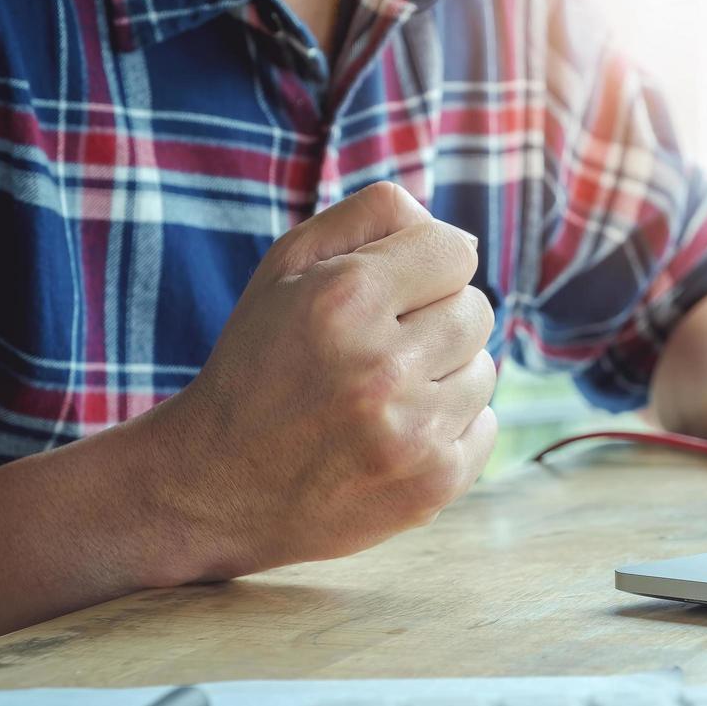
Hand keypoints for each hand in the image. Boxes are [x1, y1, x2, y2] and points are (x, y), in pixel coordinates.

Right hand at [152, 182, 497, 578]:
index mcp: (345, 300)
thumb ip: (373, 219)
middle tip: (380, 348)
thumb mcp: (288, 268)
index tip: (394, 292)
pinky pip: (486, 425)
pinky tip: (397, 434)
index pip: (454, 250)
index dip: (427, 267)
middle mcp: (383, 368)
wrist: (220, 487)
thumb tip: (462, 239)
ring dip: (443, 375)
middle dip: (435, 321)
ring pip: (484, 370)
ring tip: (382, 395)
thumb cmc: (261, 363)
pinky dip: (451, 426)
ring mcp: (414, 432)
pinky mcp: (435, 482)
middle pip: (476, 311)